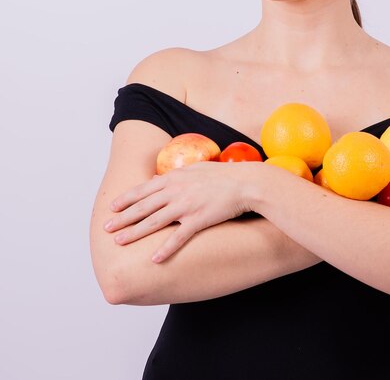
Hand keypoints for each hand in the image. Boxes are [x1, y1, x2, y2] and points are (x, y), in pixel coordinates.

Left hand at [103, 161, 258, 262]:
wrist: (245, 182)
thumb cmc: (223, 175)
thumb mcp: (197, 169)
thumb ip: (177, 175)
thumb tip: (162, 178)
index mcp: (175, 178)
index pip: (144, 189)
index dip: (126, 199)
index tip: (112, 208)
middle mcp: (177, 191)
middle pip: (144, 207)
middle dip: (122, 218)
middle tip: (106, 228)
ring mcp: (187, 206)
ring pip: (154, 222)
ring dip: (135, 233)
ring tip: (120, 242)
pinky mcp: (199, 220)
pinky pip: (178, 237)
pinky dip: (165, 249)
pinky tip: (154, 259)